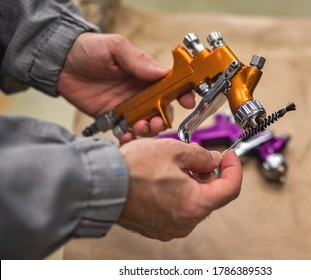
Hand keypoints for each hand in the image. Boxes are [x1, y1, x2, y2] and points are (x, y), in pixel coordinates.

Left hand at [57, 32, 194, 138]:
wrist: (61, 62)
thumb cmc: (89, 49)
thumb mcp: (115, 48)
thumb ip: (137, 61)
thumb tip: (160, 73)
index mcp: (146, 74)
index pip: (171, 86)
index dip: (182, 94)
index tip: (187, 101)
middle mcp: (141, 92)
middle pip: (162, 110)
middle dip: (164, 118)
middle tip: (157, 121)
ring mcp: (128, 107)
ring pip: (147, 123)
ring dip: (149, 129)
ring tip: (141, 127)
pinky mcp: (113, 118)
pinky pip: (126, 132)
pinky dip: (130, 137)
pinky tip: (126, 136)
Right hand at [117, 138, 241, 240]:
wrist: (101, 185)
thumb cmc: (131, 171)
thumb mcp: (174, 150)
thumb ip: (201, 155)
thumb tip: (213, 160)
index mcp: (195, 204)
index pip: (230, 189)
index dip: (234, 168)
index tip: (229, 157)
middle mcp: (185, 222)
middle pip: (211, 195)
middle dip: (208, 173)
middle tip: (196, 155)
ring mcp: (171, 227)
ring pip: (193, 201)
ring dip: (192, 182)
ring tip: (175, 164)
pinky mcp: (158, 227)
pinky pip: (178, 209)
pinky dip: (179, 193)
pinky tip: (166, 178)